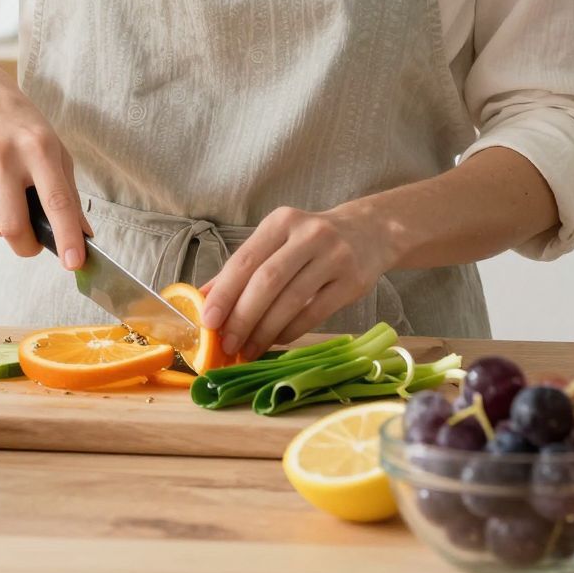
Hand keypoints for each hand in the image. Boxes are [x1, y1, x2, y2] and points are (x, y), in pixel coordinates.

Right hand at [0, 59, 89, 266]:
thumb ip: (68, 191)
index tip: (74, 263)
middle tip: (34, 244)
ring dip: (4, 224)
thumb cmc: (19, 125)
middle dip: (27, 247)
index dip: (67, 236)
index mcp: (38, 147)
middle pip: (14, 228)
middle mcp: (4, 155)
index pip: (56, 200)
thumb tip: (82, 235)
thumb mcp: (52, 146)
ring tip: (6, 194)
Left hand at [199, 203, 392, 360]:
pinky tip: (276, 341)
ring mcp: (334, 257)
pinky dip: (291, 331)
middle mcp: (308, 235)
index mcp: (281, 222)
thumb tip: (203, 298)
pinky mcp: (352, 281)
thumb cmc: (312, 241)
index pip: (245, 259)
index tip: (207, 321)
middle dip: (242, 317)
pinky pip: (315, 312)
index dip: (224, 293)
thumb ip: (242, 268)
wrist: (370, 232)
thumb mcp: (277, 242)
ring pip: (291, 300)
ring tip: (248, 350)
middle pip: (267, 281)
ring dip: (265, 331)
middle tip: (227, 344)